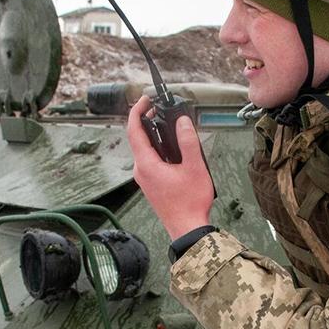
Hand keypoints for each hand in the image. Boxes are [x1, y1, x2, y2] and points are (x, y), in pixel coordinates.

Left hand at [126, 96, 214, 239]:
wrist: (187, 228)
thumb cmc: (190, 202)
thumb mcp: (194, 167)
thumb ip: (188, 141)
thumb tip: (182, 122)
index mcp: (146, 164)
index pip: (134, 130)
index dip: (137, 111)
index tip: (145, 100)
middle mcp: (140, 171)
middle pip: (138, 138)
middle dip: (147, 120)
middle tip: (159, 108)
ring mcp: (144, 179)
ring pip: (144, 150)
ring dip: (153, 135)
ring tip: (167, 124)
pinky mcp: (150, 184)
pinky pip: (149, 160)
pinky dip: (156, 148)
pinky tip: (171, 148)